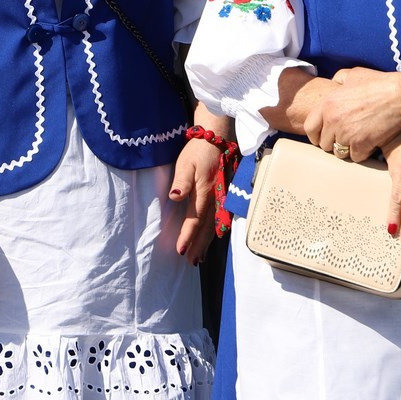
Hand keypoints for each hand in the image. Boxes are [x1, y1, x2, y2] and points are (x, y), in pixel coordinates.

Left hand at [169, 135, 220, 263]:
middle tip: (190, 262)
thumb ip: (181, 181)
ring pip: (214, 226)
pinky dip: (214, 232)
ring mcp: (222, 198)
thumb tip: (175, 197)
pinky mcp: (225, 196)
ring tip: (199, 257)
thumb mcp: (186, 163)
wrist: (217, 138)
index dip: (187, 236)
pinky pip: (220, 219)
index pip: (194, 220)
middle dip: (198, 246)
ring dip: (206, 242)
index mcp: (204, 193)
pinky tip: (211, 239)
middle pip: (206, 228)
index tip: (180, 250)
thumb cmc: (198, 151)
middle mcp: (215, 199)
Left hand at [305, 67, 400, 162]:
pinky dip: (363, 153)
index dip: (315, 135)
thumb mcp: (354, 74)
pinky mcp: (361, 145)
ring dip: (347, 149)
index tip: (323, 137)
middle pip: (324, 144)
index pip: (309, 128)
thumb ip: (339, 79)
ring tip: (358, 141)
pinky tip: (370, 143)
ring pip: (339, 153)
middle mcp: (333, 121)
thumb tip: (334, 83)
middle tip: (347, 138)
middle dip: (334, 142)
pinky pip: (356, 157)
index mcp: (327, 104)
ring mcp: (346, 134)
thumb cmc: (379, 83)